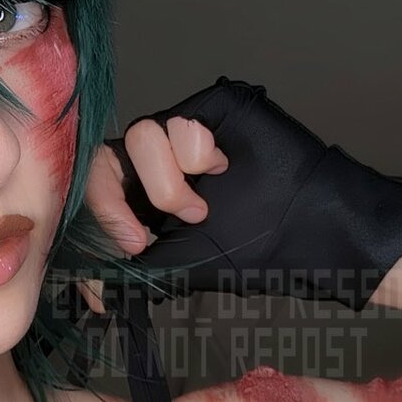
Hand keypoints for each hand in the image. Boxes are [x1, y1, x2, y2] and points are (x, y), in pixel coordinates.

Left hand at [93, 77, 401, 310]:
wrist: (309, 233)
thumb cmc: (251, 254)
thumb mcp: (180, 268)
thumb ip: (133, 270)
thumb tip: (92, 292)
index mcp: (142, 197)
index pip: (95, 189)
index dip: (99, 214)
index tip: (131, 246)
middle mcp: (157, 162)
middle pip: (106, 156)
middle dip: (121, 199)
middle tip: (156, 229)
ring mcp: (182, 134)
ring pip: (140, 134)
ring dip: (167, 181)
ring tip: (202, 207)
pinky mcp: (210, 108)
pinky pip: (179, 119)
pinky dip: (196, 152)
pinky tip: (225, 169)